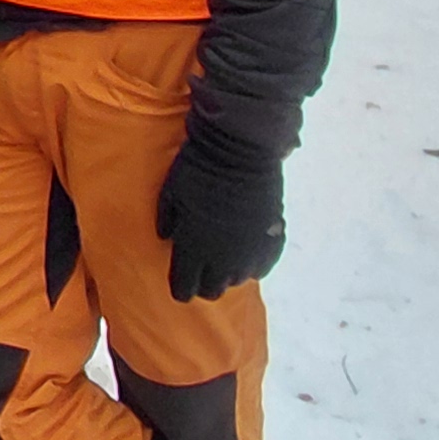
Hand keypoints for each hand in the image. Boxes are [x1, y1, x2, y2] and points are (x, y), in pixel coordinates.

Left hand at [157, 121, 285, 301]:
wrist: (241, 149)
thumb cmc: (198, 167)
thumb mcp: (170, 192)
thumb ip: (166, 220)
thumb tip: (166, 238)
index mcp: (193, 248)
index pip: (184, 289)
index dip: (180, 287)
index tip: (180, 280)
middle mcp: (223, 259)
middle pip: (211, 291)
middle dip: (203, 283)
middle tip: (201, 267)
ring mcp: (250, 252)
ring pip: (236, 280)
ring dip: (227, 272)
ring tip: (223, 253)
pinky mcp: (272, 240)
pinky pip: (261, 267)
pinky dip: (252, 262)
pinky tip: (246, 248)